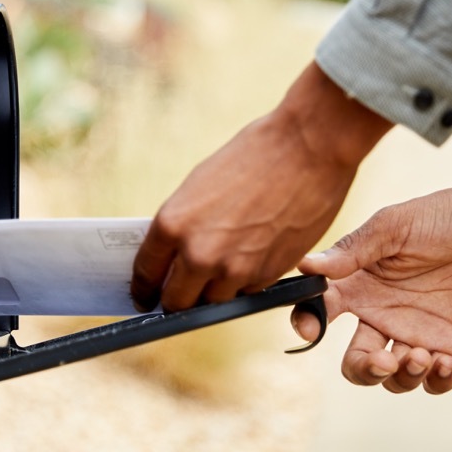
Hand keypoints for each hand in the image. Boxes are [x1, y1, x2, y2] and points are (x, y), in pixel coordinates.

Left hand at [131, 61, 391, 311]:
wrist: (308, 148)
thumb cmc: (253, 156)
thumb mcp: (200, 186)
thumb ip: (184, 226)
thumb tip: (176, 257)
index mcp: (172, 226)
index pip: (146, 274)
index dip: (143, 290)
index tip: (144, 297)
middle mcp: (199, 254)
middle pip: (177, 303)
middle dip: (176, 300)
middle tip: (179, 294)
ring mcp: (235, 270)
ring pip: (214, 303)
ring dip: (215, 292)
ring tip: (224, 267)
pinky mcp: (268, 276)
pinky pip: (248, 292)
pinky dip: (246, 281)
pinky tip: (254, 254)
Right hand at [294, 155, 451, 393]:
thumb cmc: (442, 215)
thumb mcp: (394, 226)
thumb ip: (354, 250)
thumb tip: (305, 266)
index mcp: (360, 285)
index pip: (319, 312)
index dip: (307, 326)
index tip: (313, 332)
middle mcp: (382, 314)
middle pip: (356, 363)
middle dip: (364, 371)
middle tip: (385, 360)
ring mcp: (416, 332)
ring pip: (393, 380)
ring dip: (402, 378)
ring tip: (423, 355)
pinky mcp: (451, 344)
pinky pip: (435, 382)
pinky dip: (436, 382)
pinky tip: (446, 362)